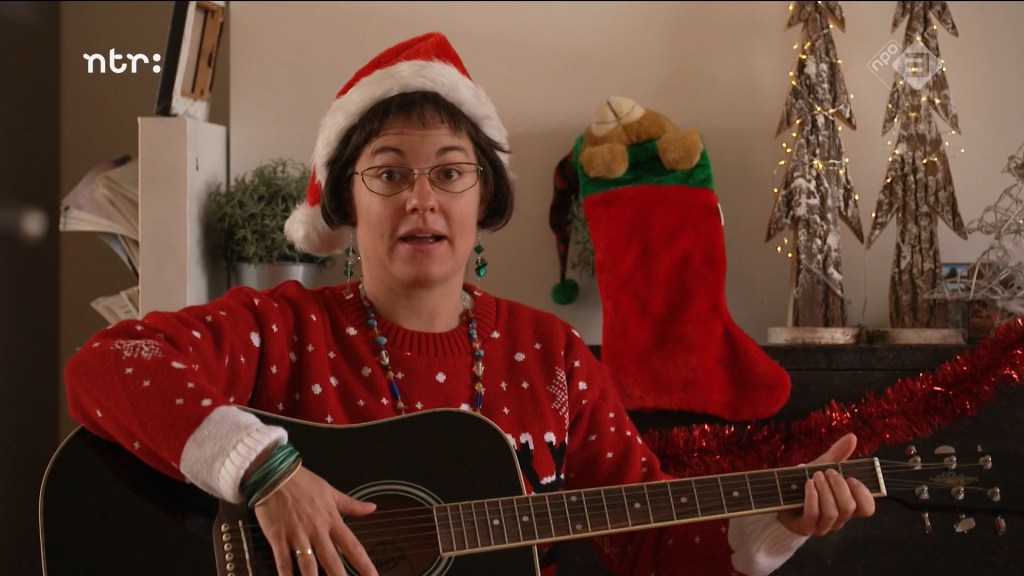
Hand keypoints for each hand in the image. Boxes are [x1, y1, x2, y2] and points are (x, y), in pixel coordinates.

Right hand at [254, 466, 377, 574]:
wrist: (275, 474)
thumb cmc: (302, 482)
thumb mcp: (331, 492)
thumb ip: (351, 505)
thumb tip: (372, 507)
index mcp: (332, 520)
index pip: (352, 546)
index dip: (364, 564)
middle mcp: (317, 530)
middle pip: (332, 561)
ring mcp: (297, 535)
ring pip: (308, 565)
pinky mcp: (278, 537)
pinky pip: (283, 562)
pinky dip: (286, 575)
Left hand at [777, 433, 875, 536]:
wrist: (778, 494)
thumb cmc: (804, 482)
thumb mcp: (821, 466)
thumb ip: (837, 454)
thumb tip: (852, 437)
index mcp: (846, 506)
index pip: (867, 508)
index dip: (863, 494)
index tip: (851, 478)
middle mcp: (838, 519)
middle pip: (849, 508)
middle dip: (839, 486)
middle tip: (827, 472)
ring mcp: (821, 526)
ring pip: (832, 513)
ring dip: (824, 490)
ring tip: (815, 475)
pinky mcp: (804, 528)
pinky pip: (813, 515)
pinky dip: (812, 497)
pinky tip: (807, 484)